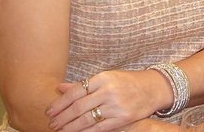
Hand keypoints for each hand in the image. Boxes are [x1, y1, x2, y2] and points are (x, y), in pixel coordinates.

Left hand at [46, 70, 163, 131]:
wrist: (153, 88)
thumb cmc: (127, 82)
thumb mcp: (107, 78)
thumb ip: (84, 84)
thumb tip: (60, 87)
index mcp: (103, 77)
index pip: (76, 91)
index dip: (60, 103)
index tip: (50, 111)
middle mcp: (109, 91)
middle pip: (78, 107)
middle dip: (62, 117)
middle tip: (51, 124)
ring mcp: (116, 105)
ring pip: (87, 119)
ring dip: (70, 127)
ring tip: (60, 131)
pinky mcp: (123, 118)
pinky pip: (99, 128)